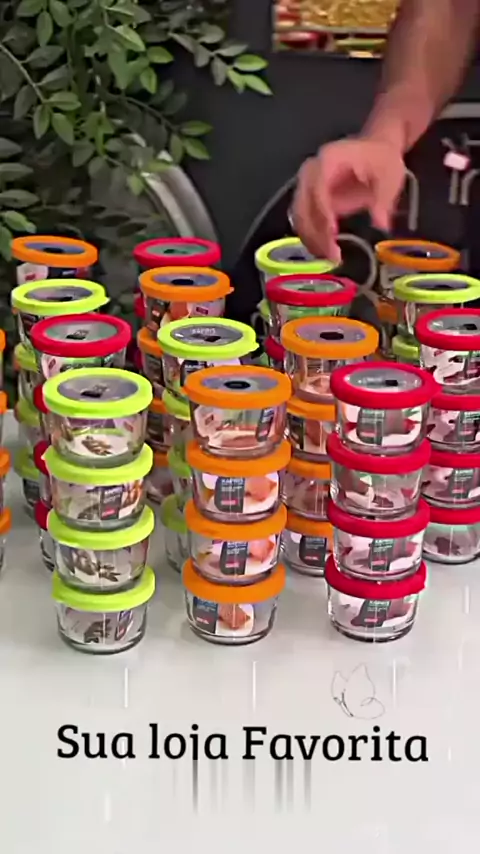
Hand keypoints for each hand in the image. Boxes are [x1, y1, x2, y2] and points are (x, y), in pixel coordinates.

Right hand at [292, 136, 405, 261]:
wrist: (375, 150)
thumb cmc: (381, 158)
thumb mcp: (390, 175)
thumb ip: (383, 199)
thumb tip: (380, 224)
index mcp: (329, 159)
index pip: (318, 187)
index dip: (322, 211)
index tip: (333, 233)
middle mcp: (311, 172)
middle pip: (303, 206)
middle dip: (316, 233)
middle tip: (333, 255)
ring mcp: (307, 186)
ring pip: (299, 217)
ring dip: (311, 239)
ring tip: (331, 257)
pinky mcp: (310, 201)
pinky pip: (304, 221)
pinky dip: (312, 238)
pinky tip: (326, 251)